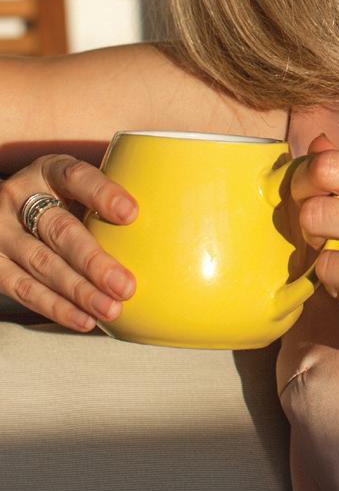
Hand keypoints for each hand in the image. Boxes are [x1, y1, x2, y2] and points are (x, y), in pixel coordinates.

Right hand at [0, 156, 137, 330]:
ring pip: (41, 264)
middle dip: (94, 261)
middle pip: (59, 230)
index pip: (76, 177)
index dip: (103, 194)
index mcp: (48, 171)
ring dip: (79, 291)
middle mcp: (19, 197)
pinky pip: (24, 289)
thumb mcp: (75, 185)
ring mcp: (0, 232)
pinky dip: (57, 308)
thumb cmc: (58, 198)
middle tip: (127, 285)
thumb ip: (107, 197)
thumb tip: (171, 220)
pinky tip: (86, 319)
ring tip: (112, 308)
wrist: (3, 211)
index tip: (132, 214)